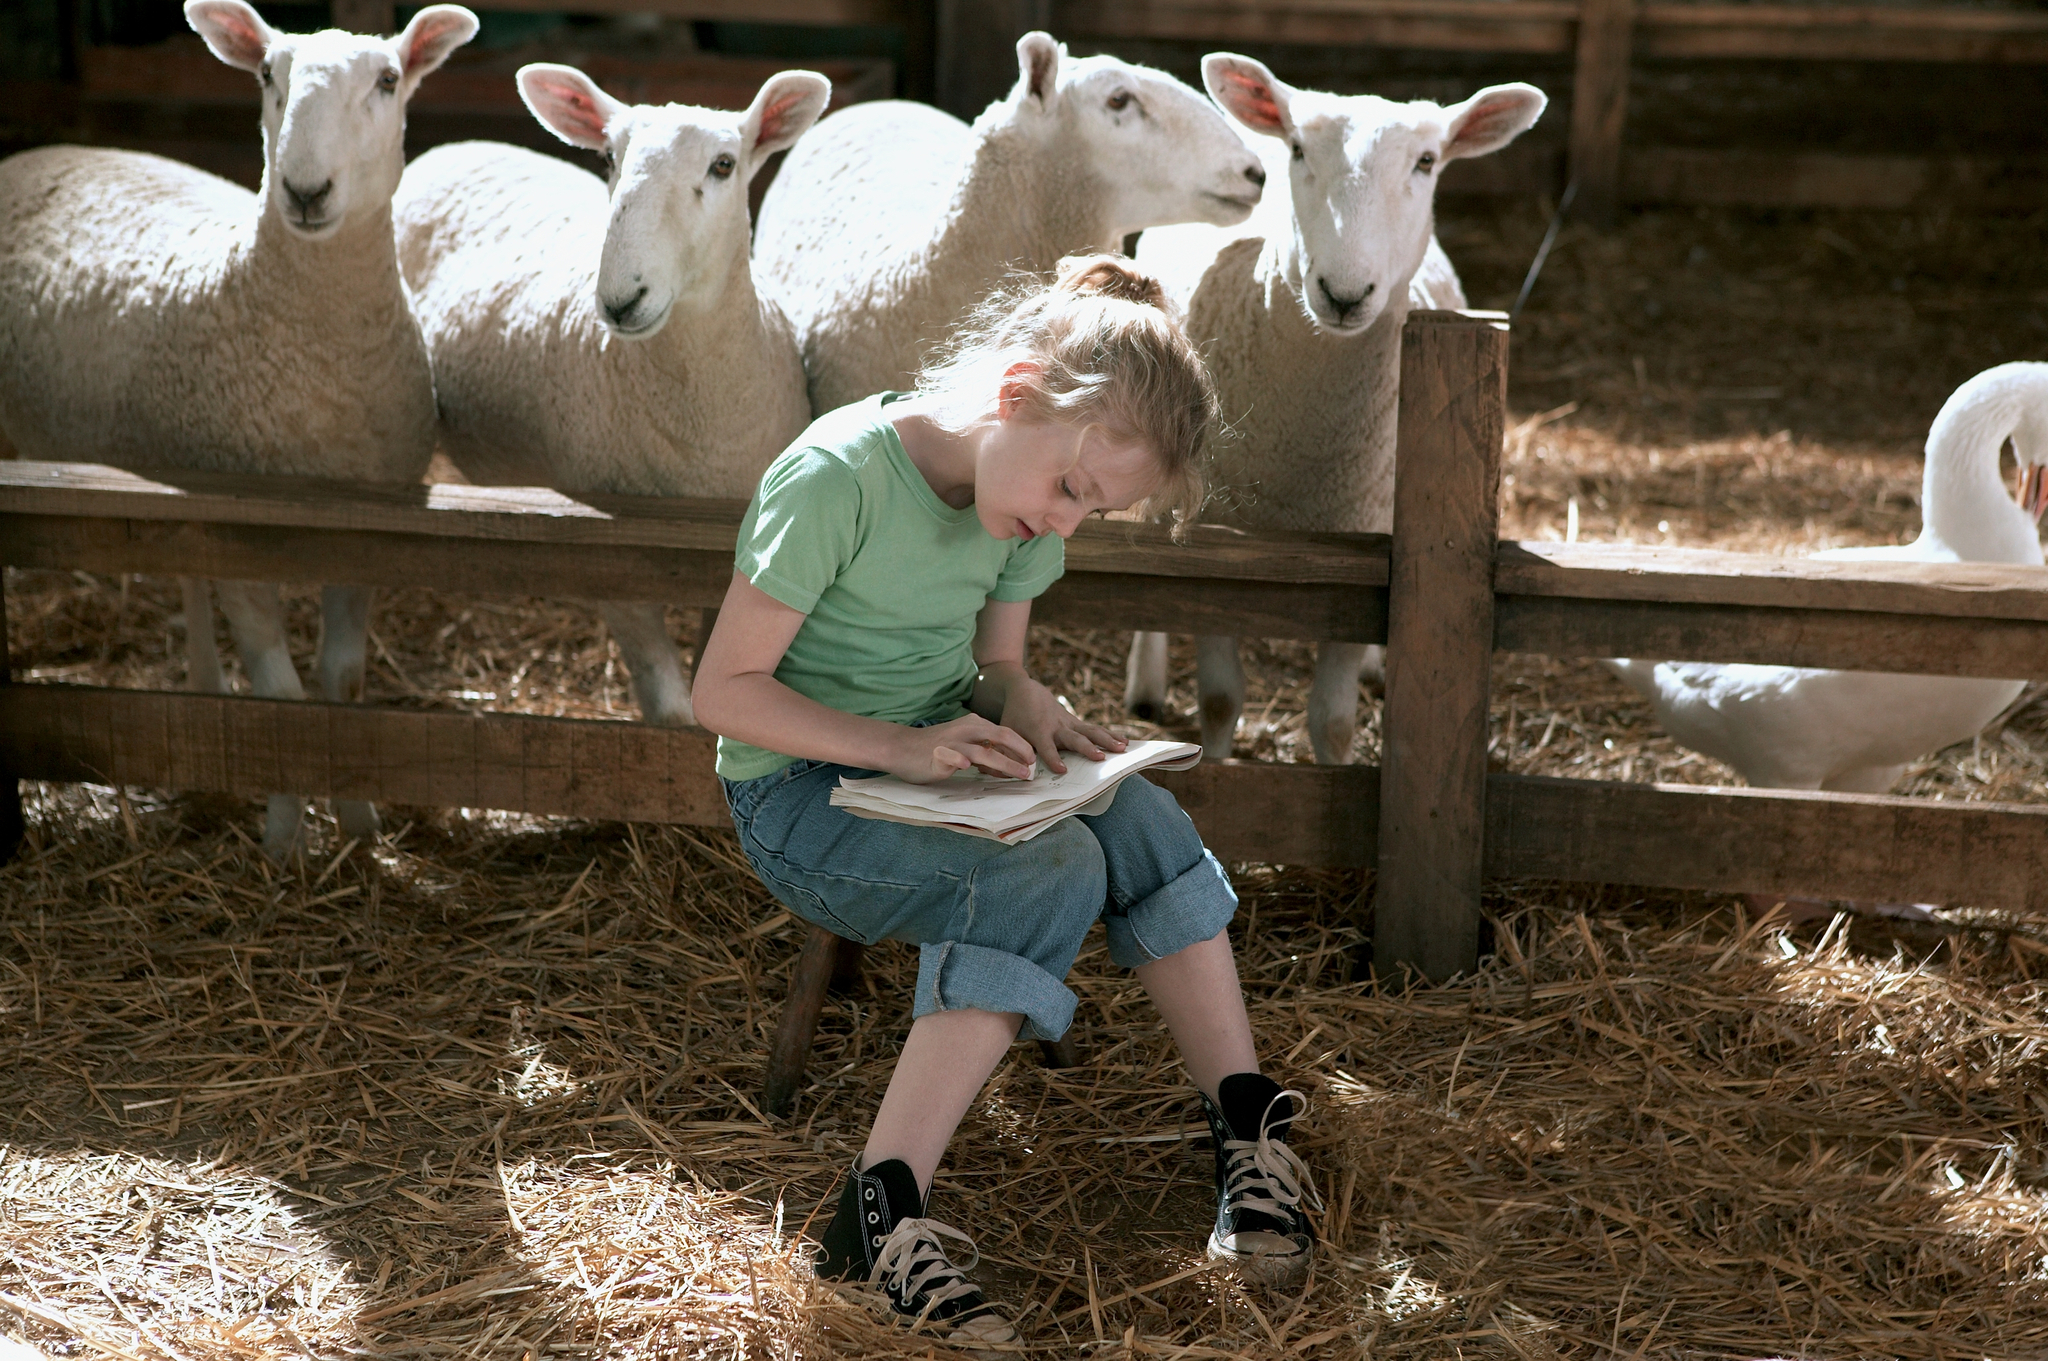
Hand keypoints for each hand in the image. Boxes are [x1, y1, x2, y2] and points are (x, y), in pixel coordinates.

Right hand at [889, 713, 1039, 783]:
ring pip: (982, 751)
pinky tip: (967, 768)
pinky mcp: (936, 754)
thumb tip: (1009, 764)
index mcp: (974, 725)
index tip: (1033, 760)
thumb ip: (985, 750)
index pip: (1005, 732)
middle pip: (1000, 736)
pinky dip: (958, 760)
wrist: (901, 747)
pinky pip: (950, 756)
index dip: (1022, 745)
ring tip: (1019, 774)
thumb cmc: (935, 748)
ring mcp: (951, 742)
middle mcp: (965, 730)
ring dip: (1004, 763)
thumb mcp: (964, 745)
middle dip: (1020, 752)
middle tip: (1032, 768)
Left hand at [1000, 676, 1126, 774]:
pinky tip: (1127, 743)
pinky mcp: (1076, 722)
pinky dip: (1111, 735)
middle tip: (1100, 758)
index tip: (1062, 770)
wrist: (1025, 691)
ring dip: (1107, 740)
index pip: (1046, 747)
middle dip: (1087, 748)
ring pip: (1090, 731)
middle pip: (1074, 738)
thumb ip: (1007, 752)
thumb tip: (1005, 773)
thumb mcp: (1006, 733)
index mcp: (1037, 732)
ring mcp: (1069, 723)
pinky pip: (1096, 729)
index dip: (1053, 758)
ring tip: (1123, 749)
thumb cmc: (1014, 717)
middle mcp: (1056, 727)